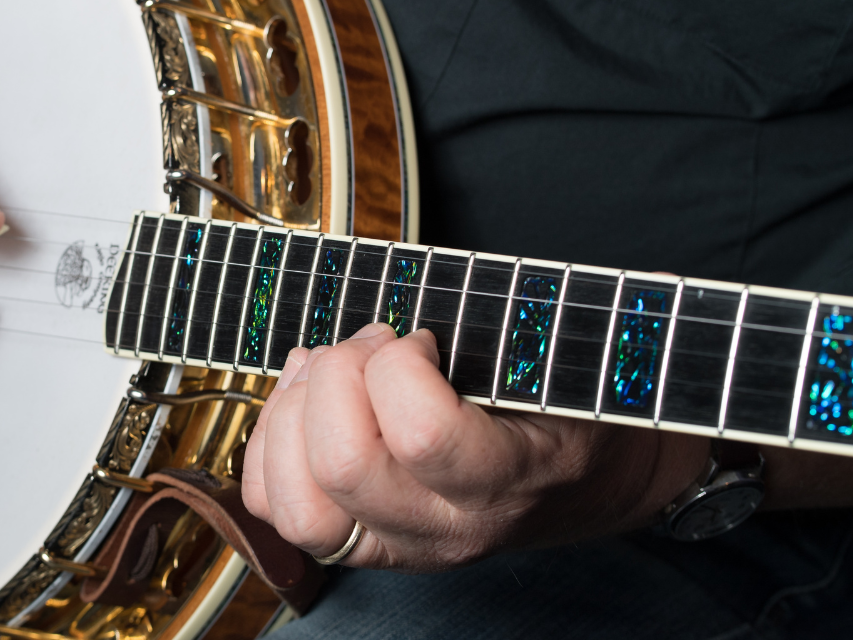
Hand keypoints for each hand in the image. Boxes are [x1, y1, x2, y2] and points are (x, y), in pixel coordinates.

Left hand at [241, 323, 708, 571]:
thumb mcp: (558, 362)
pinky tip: (303, 400)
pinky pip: (272, 506)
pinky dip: (270, 443)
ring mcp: (390, 543)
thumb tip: (416, 309)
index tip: (421, 338)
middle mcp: (441, 527)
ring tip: (325, 370)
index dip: (401, 363)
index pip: (421, 434)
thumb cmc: (565, 410)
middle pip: (342, 465)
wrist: (583, 485)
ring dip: (292, 415)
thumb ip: (500, 332)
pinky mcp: (350, 543)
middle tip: (370, 344)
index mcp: (505, 480)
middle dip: (339, 376)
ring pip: (296, 504)